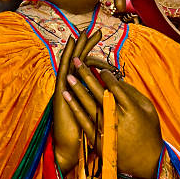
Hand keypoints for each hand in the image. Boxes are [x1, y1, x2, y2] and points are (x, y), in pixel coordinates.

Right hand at [53, 30, 102, 174]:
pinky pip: (65, 72)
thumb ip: (106, 103)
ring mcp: (67, 90)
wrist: (71, 148)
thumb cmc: (87, 135)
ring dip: (78, 49)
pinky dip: (67, 59)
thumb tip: (118, 93)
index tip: (102, 42)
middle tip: (94, 30)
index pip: (92, 69)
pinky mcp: (61, 94)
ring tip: (82, 33)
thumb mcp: (102, 115)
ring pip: (73, 64)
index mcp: (86, 92)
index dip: (97, 54)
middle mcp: (75, 88)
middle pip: (83, 62)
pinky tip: (70, 48)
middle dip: (88, 46)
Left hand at [63, 58, 162, 178]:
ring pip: (88, 105)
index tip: (99, 68)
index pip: (114, 86)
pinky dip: (74, 107)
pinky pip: (83, 121)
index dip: (105, 75)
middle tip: (76, 61)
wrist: (146, 163)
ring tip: (68, 76)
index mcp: (131, 109)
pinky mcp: (98, 140)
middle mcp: (117, 118)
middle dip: (86, 75)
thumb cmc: (150, 132)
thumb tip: (116, 79)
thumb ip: (133, 93)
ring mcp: (106, 130)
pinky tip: (67, 96)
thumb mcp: (148, 110)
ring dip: (77, 89)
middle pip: (98, 92)